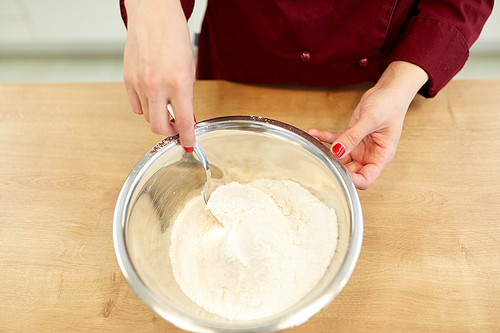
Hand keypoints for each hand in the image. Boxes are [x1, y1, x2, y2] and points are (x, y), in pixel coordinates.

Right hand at [123, 0, 195, 151]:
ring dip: (157, 116)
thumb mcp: (189, 67)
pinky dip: (144, 107)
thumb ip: (186, 95)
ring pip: (146, 116)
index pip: (183, 121)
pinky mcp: (127, 79)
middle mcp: (156, 85)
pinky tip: (152, 97)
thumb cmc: (174, 35)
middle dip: (169, 131)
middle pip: (158, 127)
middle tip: (176, 127)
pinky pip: (135, 106)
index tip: (189, 144)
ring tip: (165, 105)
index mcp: (178, 82)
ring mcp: (139, 83)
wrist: (153, 14)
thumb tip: (185, 117)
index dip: (187, 137)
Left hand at [308, 61, 427, 189]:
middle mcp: (370, 155)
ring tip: (315, 144)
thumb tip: (337, 151)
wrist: (388, 90)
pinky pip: (335, 141)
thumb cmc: (390, 104)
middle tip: (321, 160)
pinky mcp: (351, 137)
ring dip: (327, 152)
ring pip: (340, 158)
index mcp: (381, 156)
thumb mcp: (371, 120)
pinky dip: (324, 138)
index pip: (366, 179)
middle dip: (336, 168)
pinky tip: (315, 133)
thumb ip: (353, 137)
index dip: (352, 181)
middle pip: (351, 172)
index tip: (337, 174)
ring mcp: (359, 147)